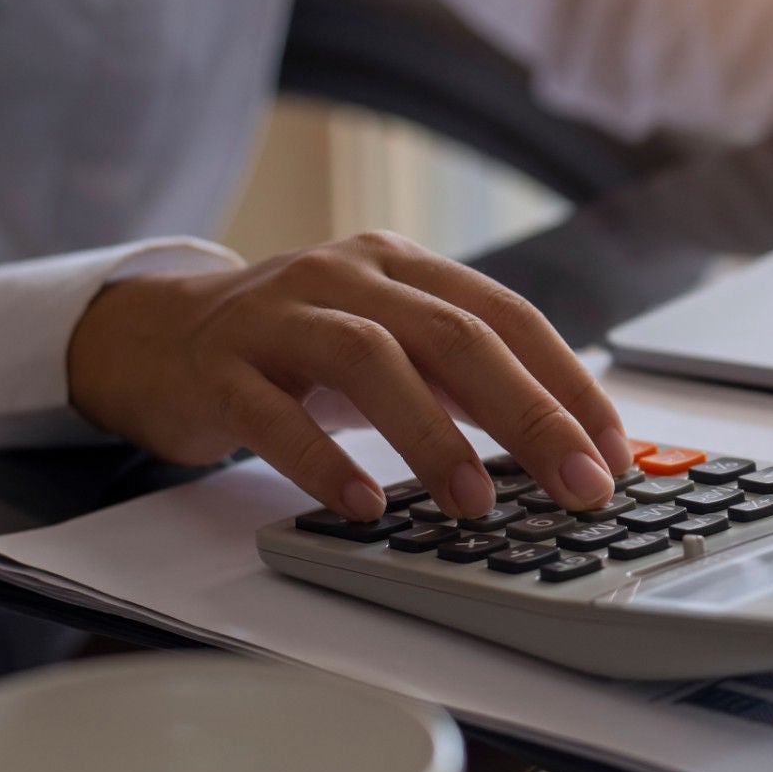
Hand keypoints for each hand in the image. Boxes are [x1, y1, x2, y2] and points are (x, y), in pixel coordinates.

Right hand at [67, 231, 629, 521]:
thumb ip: (466, 382)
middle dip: (530, 414)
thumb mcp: (392, 344)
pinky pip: (274, 414)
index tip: (612, 454)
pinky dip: (322, 461)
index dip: (569, 385)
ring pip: (372, 360)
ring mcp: (280, 314)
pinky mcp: (219, 365)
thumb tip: (565, 447)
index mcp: (408, 265)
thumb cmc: (301, 350)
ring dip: (433, 436)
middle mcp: (350, 274)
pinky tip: (359, 506)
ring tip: (474, 503)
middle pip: (457, 335)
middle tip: (577, 485)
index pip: (512, 317)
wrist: (159, 336)